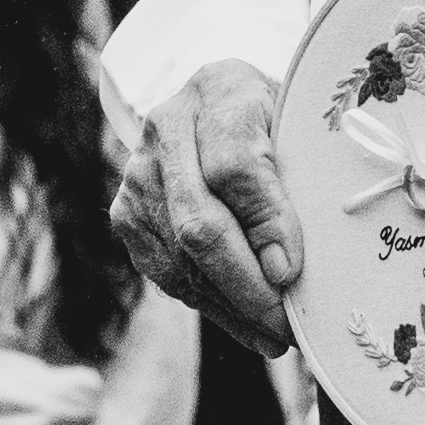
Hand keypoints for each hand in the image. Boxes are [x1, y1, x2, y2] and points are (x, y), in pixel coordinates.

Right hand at [113, 61, 302, 357]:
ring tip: (275, 335)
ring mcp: (137, 174)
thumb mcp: (297, 135)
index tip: (293, 274)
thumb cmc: (273, 123)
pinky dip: (209, 304)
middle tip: (286, 328)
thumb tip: (280, 270)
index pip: (235, 166)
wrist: (214, 108)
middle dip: (247, 287)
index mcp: (219, 90)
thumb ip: (293, 187)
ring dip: (230, 307)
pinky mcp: (126, 215)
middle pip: (199, 223)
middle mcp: (166, 128)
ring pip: (181, 259)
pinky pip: (167, 272)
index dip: (267, 225)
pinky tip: (244, 322)